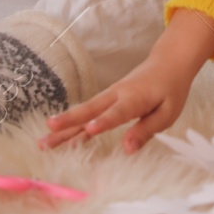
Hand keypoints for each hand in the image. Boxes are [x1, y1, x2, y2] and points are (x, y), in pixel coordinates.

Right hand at [38, 9, 213, 153]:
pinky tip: (59, 140)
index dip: (104, 122)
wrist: (167, 63)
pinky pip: (88, 114)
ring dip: (63, 126)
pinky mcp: (106, 100)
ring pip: (84, 112)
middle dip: (69, 122)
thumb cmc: (170, 90)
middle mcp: (116, 95)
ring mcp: (109, 96)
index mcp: (134, 98)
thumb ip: (146, 130)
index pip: (117, 112)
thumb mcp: (167, 113)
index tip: (89, 130)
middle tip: (48, 132)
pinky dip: (73, 126)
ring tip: (43, 142)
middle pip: (90, 110)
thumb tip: (127, 150)